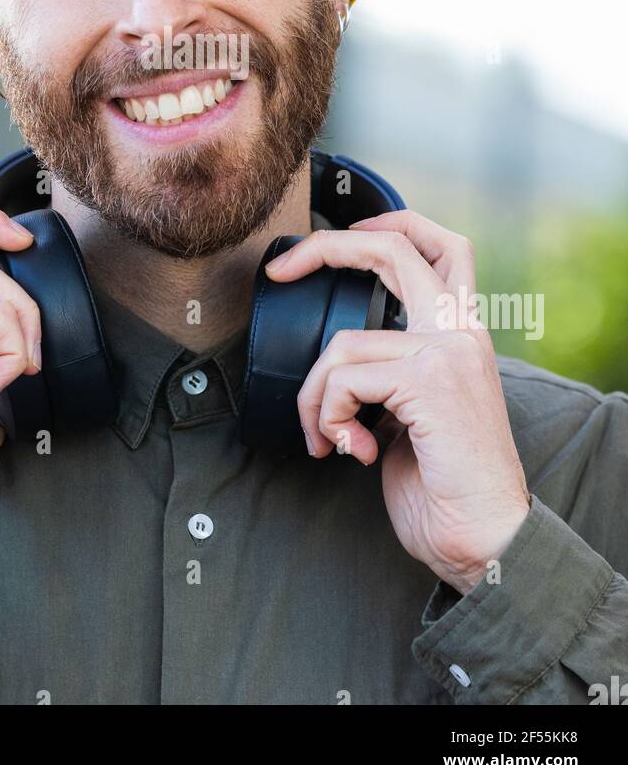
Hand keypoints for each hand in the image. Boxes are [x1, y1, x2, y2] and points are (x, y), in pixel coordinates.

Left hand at [265, 212, 530, 593]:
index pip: (441, 246)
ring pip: (342, 342)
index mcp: (463, 333)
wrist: (484, 541)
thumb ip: (392, 370)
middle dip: (326, 248)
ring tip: (330, 439)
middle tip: (280, 271)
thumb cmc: (445, 486)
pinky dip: (330, 418)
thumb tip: (336, 358)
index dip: (390, 223)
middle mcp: (462, 331)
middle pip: (392, 248)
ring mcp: (449, 351)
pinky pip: (344, 379)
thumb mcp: (415, 410)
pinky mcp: (429, 381)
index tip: (337, 237)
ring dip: (315, 398)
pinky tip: (356, 451)